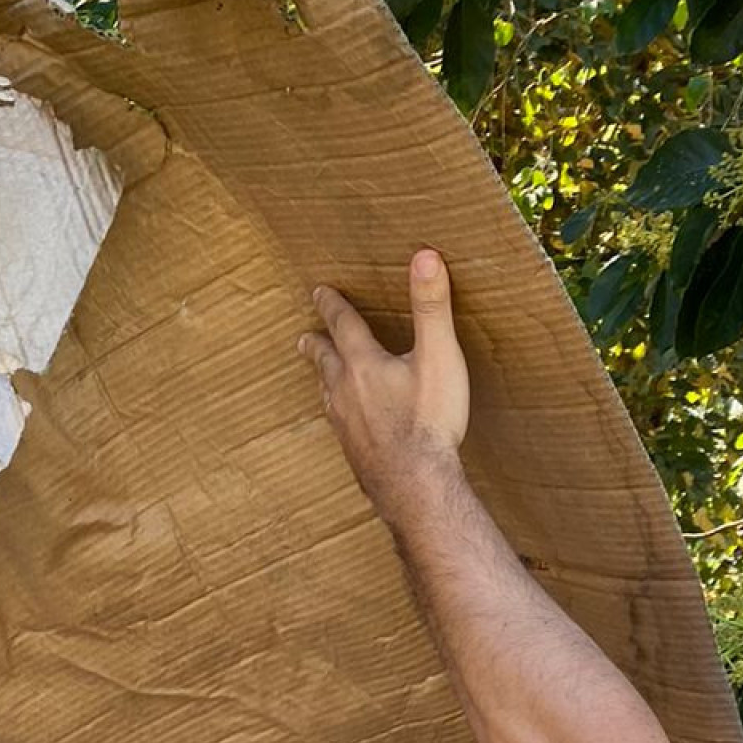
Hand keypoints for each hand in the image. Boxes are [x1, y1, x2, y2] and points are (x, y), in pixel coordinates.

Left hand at [298, 249, 469, 529]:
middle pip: (326, 361)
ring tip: (322, 376)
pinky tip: (346, 422)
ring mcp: (345, 426)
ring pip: (328, 394)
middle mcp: (345, 393)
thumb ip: (431, 306)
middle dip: (317, 344)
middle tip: (304, 338)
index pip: (343, 325)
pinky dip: (338, 412)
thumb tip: (424, 255)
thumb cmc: (428, 422)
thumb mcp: (438, 356)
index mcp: (363, 365)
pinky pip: (339, 424)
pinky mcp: (353, 452)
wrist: (413, 487)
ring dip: (324, 379)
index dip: (333, 305)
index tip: (319, 292)